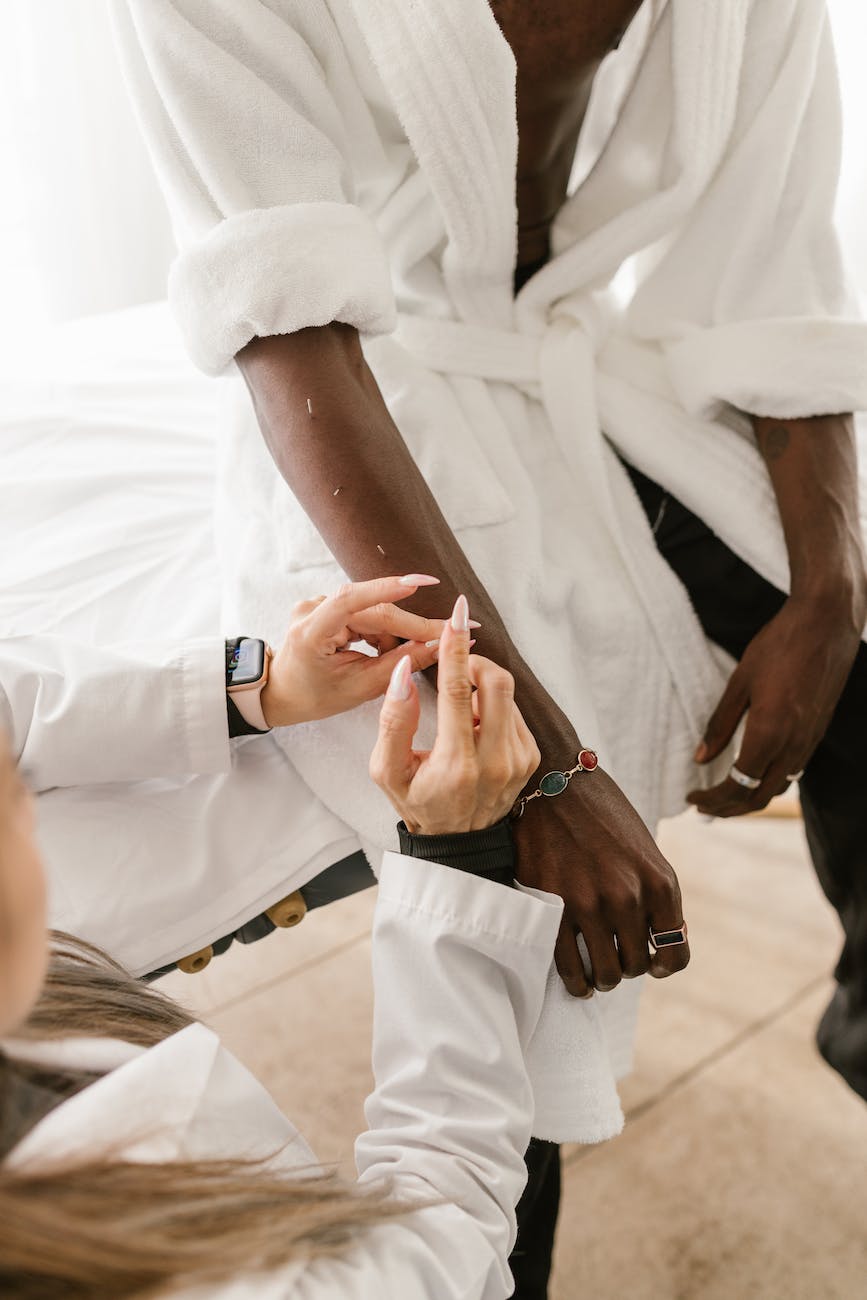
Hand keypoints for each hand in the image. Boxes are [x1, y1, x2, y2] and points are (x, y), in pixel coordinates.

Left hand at [261, 575, 447, 726]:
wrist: (282, 692)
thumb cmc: (315, 696)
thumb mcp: (361, 687)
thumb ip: (400, 665)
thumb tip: (441, 644)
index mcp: (310, 633)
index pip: (349, 600)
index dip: (386, 589)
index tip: (420, 583)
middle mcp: (311, 610)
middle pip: (374, 610)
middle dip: (412, 627)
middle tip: (453, 633)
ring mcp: (318, 603)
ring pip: (375, 612)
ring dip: (394, 635)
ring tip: (395, 661)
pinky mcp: (326, 604)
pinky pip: (366, 612)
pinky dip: (381, 632)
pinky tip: (381, 651)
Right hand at [369, 595, 539, 833]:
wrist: (457, 842)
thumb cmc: (417, 802)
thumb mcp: (387, 770)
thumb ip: (392, 720)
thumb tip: (405, 670)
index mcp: (457, 764)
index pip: (457, 692)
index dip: (455, 649)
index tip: (456, 616)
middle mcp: (495, 762)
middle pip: (498, 683)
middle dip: (475, 662)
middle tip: (455, 665)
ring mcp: (518, 761)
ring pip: (508, 695)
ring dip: (482, 686)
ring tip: (459, 703)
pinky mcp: (530, 758)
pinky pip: (515, 712)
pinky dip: (494, 706)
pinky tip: (475, 724)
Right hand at [513, 752, 689, 996]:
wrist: (554, 780)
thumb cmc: (601, 810)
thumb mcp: (643, 847)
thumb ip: (652, 890)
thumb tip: (657, 937)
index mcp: (659, 881)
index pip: (675, 953)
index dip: (664, 966)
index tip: (652, 963)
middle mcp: (629, 896)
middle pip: (637, 966)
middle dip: (627, 966)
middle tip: (614, 957)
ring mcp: (590, 904)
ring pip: (606, 973)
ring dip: (603, 978)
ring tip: (595, 972)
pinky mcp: (552, 907)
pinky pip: (570, 967)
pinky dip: (576, 982)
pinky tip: (577, 980)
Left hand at [687, 591, 863, 815]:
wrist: (827, 623)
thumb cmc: (779, 645)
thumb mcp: (740, 682)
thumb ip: (720, 724)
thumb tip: (700, 758)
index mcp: (770, 733)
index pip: (737, 785)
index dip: (712, 799)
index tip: (691, 798)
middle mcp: (794, 744)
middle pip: (759, 797)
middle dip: (728, 809)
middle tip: (703, 807)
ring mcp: (810, 740)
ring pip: (778, 788)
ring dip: (749, 799)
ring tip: (723, 797)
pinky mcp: (818, 732)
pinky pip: (793, 771)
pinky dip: (768, 782)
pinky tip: (752, 773)